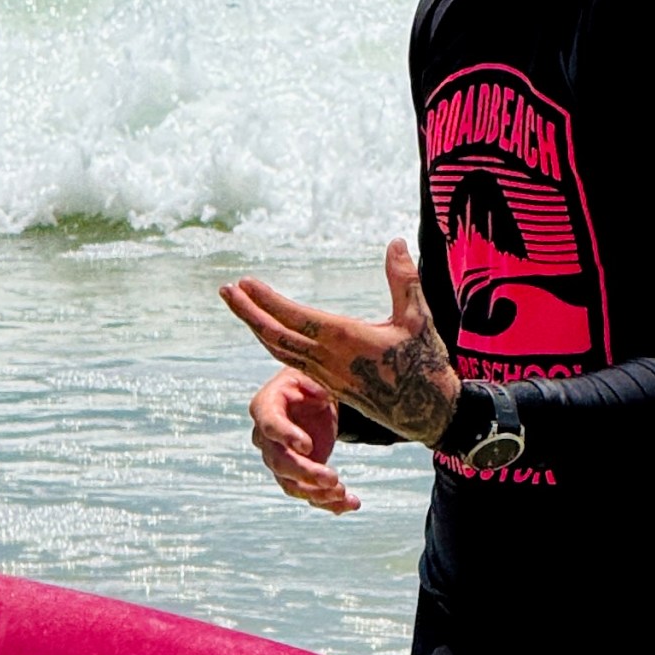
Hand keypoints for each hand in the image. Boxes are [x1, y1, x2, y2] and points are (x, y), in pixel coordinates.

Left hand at [221, 238, 461, 446]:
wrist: (429, 413)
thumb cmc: (426, 364)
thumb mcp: (418, 318)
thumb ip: (403, 279)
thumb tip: (395, 241)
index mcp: (348, 341)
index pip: (297, 318)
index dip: (268, 301)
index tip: (245, 283)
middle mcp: (330, 360)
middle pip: (276, 336)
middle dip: (248, 313)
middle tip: (225, 290)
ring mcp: (327, 376)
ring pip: (280, 351)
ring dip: (256, 327)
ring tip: (238, 305)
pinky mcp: (330, 385)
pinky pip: (292, 362)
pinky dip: (273, 343)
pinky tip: (266, 330)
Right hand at [247, 369, 357, 513]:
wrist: (314, 396)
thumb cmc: (310, 379)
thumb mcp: (312, 372)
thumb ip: (315, 381)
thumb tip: (322, 396)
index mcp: (266, 406)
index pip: (270, 425)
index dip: (287, 436)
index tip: (309, 446)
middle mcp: (266, 439)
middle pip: (280, 462)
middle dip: (306, 473)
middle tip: (333, 478)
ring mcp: (280, 460)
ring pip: (291, 484)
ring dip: (317, 494)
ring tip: (344, 494)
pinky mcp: (298, 474)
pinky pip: (309, 493)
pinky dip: (329, 503)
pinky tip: (351, 503)